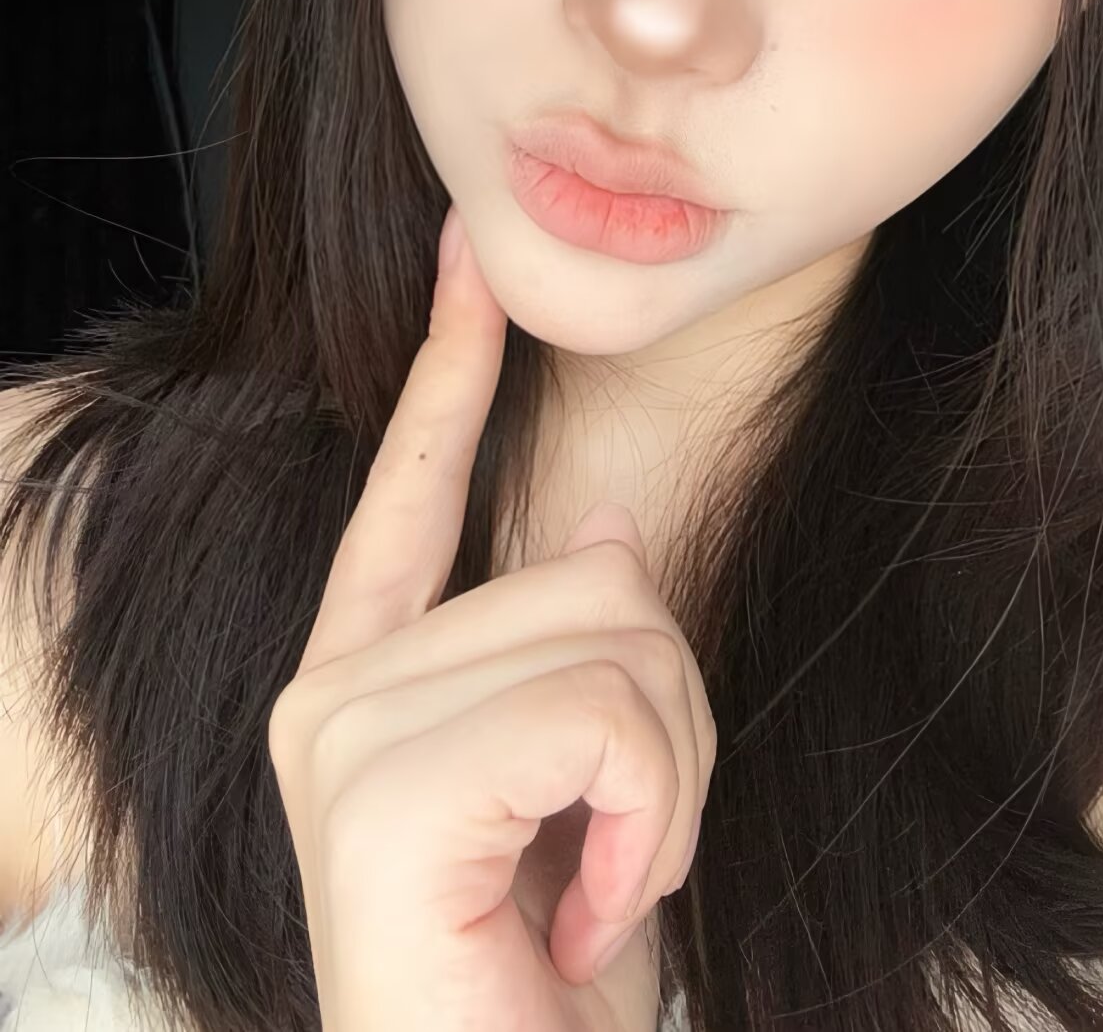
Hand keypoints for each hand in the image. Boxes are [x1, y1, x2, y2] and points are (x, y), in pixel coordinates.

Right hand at [267, 205, 715, 1031]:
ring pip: (617, 631)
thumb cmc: (549, 988)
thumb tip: (602, 522)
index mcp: (367, 683)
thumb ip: (575, 654)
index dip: (450, 365)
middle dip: (668, 716)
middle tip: (615, 853)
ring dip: (667, 777)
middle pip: (594, 571)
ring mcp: (340, 737)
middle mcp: (329, 692)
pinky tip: (590, 916)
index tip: (472, 250)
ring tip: (599, 892)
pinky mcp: (379, 796)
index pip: (412, 490)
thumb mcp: (596, 794)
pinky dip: (649, 820)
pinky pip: (605, 713)